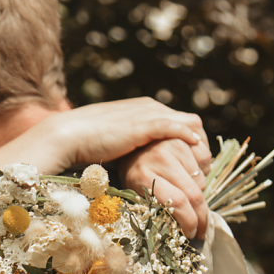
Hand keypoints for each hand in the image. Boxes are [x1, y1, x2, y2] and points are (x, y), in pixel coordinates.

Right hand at [39, 97, 209, 171]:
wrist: (69, 135)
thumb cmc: (86, 142)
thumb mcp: (116, 140)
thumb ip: (131, 144)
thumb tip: (137, 161)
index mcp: (143, 108)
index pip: (180, 120)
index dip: (190, 140)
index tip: (193, 162)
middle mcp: (149, 106)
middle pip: (190, 120)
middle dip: (200, 144)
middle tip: (203, 167)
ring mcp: (147, 113)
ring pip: (188, 124)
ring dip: (198, 146)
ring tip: (201, 165)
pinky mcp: (144, 124)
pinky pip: (175, 127)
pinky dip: (187, 138)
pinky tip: (193, 150)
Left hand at [119, 139, 209, 238]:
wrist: (128, 139)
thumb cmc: (133, 170)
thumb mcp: (136, 191)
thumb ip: (155, 207)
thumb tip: (179, 231)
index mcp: (142, 175)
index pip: (177, 202)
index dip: (190, 221)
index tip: (193, 233)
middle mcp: (160, 157)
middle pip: (194, 193)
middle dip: (202, 215)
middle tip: (202, 226)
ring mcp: (175, 143)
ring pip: (202, 177)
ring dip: (199, 190)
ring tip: (188, 192)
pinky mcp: (185, 134)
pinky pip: (206, 159)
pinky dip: (203, 170)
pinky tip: (190, 172)